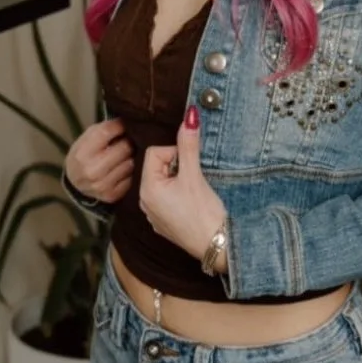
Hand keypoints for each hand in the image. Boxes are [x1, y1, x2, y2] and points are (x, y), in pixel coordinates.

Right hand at [64, 118, 134, 203]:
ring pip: (130, 164)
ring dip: (130, 158)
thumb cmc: (84, 154)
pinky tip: (123, 169)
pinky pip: (131, 179)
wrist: (75, 182)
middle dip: (127, 143)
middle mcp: (91, 170)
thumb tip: (127, 121)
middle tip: (126, 142)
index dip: (119, 126)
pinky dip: (130, 173)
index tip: (123, 124)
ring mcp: (101, 185)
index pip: (107, 132)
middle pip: (124, 148)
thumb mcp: (87, 138)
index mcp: (83, 153)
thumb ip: (104, 128)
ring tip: (124, 156)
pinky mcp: (111, 195)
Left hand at [139, 106, 227, 264]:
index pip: (155, 152)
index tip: (190, 166)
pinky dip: (178, 194)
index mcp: (147, 189)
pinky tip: (191, 203)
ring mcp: (153, 214)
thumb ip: (189, 144)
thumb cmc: (204, 213)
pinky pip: (166, 197)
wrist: (216, 247)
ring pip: (163, 181)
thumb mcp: (195, 175)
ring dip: (178, 179)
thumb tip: (189, 116)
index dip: (175, 153)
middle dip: (176, 165)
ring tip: (193, 190)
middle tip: (193, 178)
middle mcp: (144, 203)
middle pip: (158, 166)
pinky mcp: (163, 222)